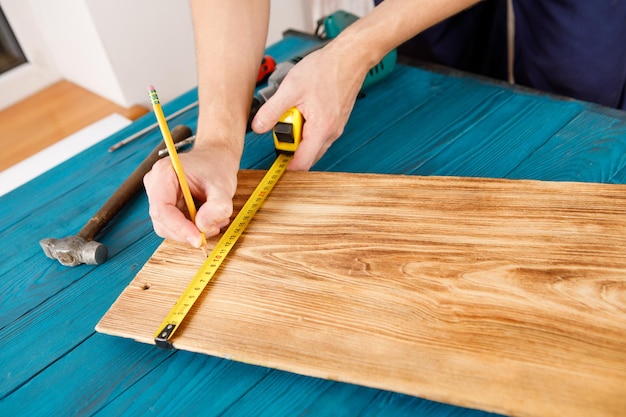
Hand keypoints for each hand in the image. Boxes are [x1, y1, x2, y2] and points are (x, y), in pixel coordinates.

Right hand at [143, 143, 239, 246]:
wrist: (215, 157)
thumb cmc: (216, 166)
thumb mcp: (223, 186)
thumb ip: (217, 207)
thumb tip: (203, 227)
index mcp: (163, 174)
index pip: (162, 209)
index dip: (179, 228)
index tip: (198, 239)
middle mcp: (155, 185)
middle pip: (163, 222)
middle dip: (188, 231)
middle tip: (213, 229)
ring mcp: (158, 195)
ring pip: (169, 227)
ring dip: (192, 231)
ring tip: (215, 221)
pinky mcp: (166, 205)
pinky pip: (175, 225)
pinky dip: (192, 228)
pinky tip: (209, 219)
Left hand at [251, 45, 366, 169]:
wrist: (349, 57)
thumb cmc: (326, 70)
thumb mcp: (290, 89)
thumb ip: (271, 111)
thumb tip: (258, 127)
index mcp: (321, 130)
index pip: (302, 163)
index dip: (285, 164)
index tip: (274, 157)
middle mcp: (331, 133)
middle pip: (306, 155)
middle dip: (291, 144)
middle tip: (284, 121)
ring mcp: (335, 128)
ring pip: (312, 143)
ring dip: (299, 133)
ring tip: (295, 109)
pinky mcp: (335, 121)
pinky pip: (318, 132)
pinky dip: (307, 125)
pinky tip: (304, 106)